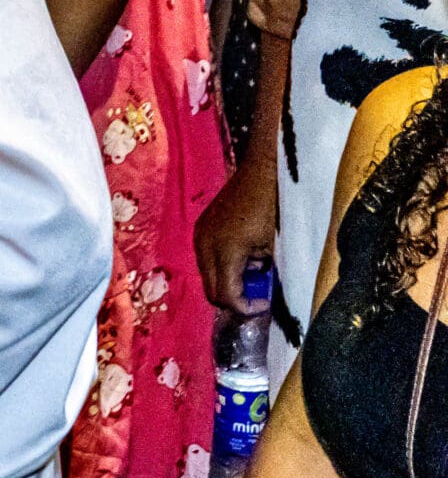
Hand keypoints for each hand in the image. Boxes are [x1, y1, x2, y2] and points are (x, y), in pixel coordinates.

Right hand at [194, 152, 278, 311]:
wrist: (263, 169)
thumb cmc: (276, 207)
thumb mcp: (275, 245)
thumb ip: (264, 273)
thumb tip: (258, 291)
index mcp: (225, 249)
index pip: (226, 295)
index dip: (245, 308)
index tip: (265, 304)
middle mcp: (205, 244)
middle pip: (211, 290)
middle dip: (234, 299)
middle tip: (258, 295)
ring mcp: (200, 234)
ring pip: (206, 275)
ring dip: (227, 282)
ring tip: (254, 273)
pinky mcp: (202, 227)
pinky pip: (206, 259)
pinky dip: (222, 267)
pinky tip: (244, 257)